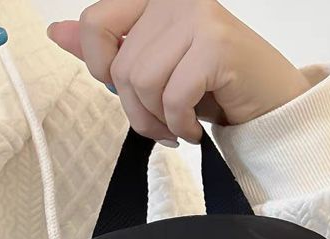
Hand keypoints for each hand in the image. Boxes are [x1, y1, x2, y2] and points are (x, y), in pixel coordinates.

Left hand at [48, 0, 310, 144]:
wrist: (271, 105)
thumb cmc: (216, 88)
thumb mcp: (156, 68)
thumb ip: (111, 50)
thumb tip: (58, 33)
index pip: (96, 24)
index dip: (101, 69)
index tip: (127, 93)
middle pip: (121, 66)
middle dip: (137, 111)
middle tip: (163, 126)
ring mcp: (197, 16)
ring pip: (143, 83)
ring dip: (159, 121)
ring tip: (179, 128)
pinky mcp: (217, 45)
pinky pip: (173, 96)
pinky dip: (180, 126)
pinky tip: (195, 131)